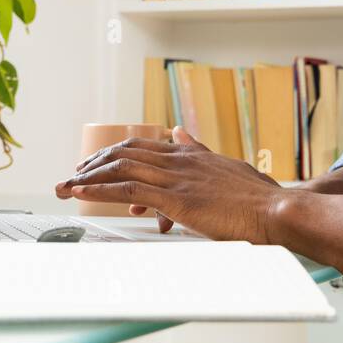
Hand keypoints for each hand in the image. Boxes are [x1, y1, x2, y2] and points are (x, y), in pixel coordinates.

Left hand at [56, 126, 283, 242]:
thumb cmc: (258, 199)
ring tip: (65, 186)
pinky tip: (81, 192)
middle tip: (74, 173)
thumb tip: (181, 131)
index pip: (144, 146)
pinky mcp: (176, 198)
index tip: (97, 163)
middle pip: (125, 152)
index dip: (115, 153)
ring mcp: (177, 177)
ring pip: (121, 167)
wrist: (276, 210)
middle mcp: (180, 160)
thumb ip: (202, 150)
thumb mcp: (228, 167)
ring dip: (87, 176)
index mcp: (192, 154)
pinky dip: (99, 188)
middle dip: (94, 163)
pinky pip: (127, 188)